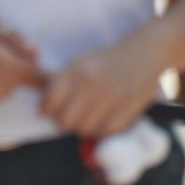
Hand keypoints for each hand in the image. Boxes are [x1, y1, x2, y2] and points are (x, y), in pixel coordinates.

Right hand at [0, 3, 43, 106]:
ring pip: (1, 95)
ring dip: (9, 85)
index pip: (20, 71)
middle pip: (12, 84)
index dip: (37, 72)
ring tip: (4, 66)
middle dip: (23, 75)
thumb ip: (12, 38)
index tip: (43, 68)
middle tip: (23, 60)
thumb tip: (36, 55)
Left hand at [42, 35, 163, 138]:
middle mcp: (93, 83)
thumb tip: (40, 102)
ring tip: (85, 119)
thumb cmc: (107, 59)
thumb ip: (60, 80)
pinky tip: (101, 121)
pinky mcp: (128, 107)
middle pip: (65, 121)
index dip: (47, 110)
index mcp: (78, 70)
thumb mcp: (81, 61)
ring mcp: (112, 96)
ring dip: (82, 127)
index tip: (50, 110)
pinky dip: (100, 131)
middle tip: (68, 117)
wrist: (145, 52)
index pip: (51, 102)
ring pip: (84, 129)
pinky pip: (106, 132)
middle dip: (63, 122)